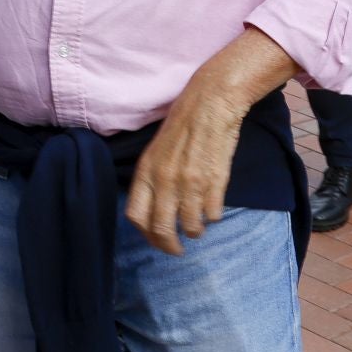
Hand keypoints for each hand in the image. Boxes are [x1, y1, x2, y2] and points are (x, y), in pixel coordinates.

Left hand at [123, 29, 292, 254]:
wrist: (210, 102)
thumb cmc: (182, 125)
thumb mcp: (156, 151)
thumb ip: (152, 179)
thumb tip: (152, 210)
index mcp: (146, 171)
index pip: (136, 216)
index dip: (146, 235)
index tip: (156, 239)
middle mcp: (164, 180)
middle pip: (161, 229)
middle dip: (170, 246)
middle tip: (178, 249)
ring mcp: (190, 182)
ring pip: (191, 226)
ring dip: (195, 231)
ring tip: (198, 228)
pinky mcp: (215, 181)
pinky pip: (213, 213)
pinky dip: (213, 216)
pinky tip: (213, 208)